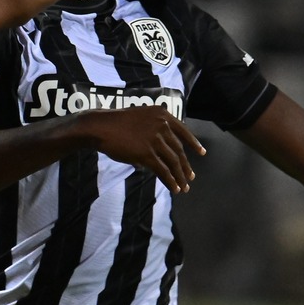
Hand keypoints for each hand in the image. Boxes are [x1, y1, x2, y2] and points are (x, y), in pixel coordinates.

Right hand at [77, 107, 206, 192]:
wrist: (102, 127)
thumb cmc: (117, 123)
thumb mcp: (141, 117)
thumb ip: (155, 127)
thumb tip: (164, 147)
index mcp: (162, 115)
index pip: (183, 131)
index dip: (194, 143)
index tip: (202, 153)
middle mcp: (162, 126)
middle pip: (179, 149)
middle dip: (185, 165)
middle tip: (191, 177)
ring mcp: (155, 140)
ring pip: (173, 161)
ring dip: (180, 176)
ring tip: (184, 187)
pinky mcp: (147, 154)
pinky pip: (163, 170)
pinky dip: (170, 181)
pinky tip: (174, 189)